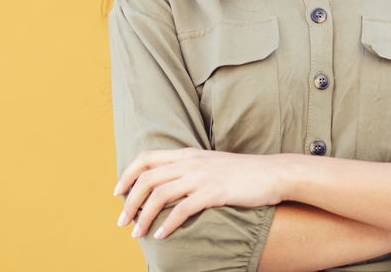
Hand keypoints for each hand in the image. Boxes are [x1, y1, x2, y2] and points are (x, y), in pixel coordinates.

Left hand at [112, 148, 284, 239]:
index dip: (128, 174)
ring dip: (143, 216)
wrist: (272, 173)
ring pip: (160, 194)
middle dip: (130, 202)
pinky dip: (167, 224)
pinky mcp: (213, 192)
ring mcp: (202, 176)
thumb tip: (169, 186)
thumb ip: (190, 170)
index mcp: (188, 154)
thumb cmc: (243, 173)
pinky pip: (182, 209)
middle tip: (122, 221)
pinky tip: (162, 235)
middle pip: (148, 178)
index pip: (147, 157)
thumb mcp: (212, 164)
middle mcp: (191, 162)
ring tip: (137, 233)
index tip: (118, 192)